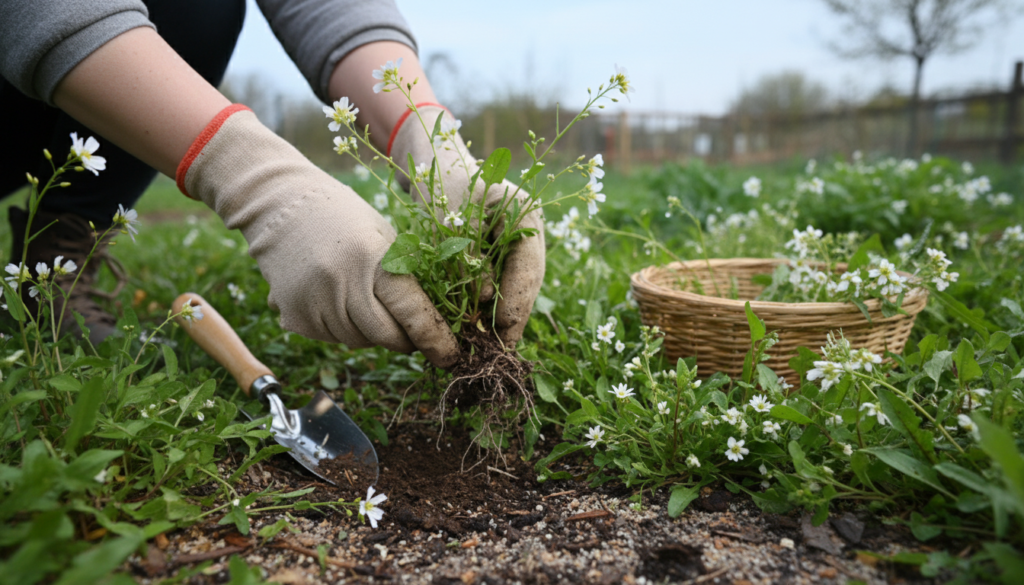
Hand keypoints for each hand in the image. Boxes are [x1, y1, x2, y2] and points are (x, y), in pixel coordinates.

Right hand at [178, 106, 459, 366]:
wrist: (279, 205)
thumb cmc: (342, 216)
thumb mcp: (383, 236)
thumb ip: (405, 279)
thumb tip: (430, 326)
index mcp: (372, 258)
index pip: (412, 312)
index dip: (435, 338)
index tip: (449, 354)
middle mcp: (342, 284)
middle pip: (386, 336)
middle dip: (406, 340)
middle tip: (413, 333)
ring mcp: (314, 303)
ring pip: (359, 341)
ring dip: (372, 332)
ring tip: (365, 300)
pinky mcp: (294, 317)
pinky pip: (332, 338)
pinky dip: (344, 328)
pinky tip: (338, 299)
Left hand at [389, 105, 545, 344]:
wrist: (432, 164)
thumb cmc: (439, 184)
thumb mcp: (449, 218)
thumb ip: (467, 256)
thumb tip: (484, 298)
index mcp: (525, 211)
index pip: (528, 264)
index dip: (518, 301)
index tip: (503, 331)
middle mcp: (529, 227)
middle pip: (528, 280)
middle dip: (514, 315)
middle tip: (500, 349)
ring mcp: (519, 240)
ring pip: (517, 285)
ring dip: (503, 314)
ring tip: (490, 345)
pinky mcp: (503, 251)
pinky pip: (502, 282)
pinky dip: (491, 304)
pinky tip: (479, 327)